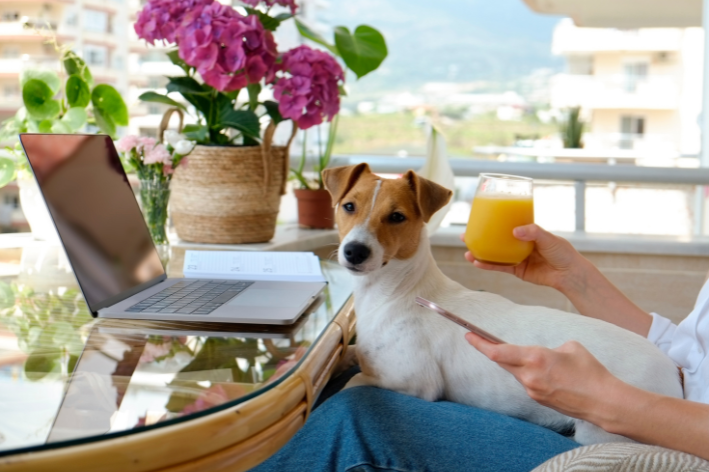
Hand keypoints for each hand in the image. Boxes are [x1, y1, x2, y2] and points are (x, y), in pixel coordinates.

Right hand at [461, 224, 584, 290]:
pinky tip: (477, 263)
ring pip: (495, 255)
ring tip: (467, 253)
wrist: (570, 274)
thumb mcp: (549, 238)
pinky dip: (488, 266)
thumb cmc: (563, 253)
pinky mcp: (518, 271)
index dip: (492, 222)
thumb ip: (532, 232)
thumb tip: (514, 231)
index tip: (477, 218)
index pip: (505, 225)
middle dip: (479, 238)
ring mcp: (517, 257)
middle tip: (464, 235)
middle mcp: (519, 244)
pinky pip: (500, 267)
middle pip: (495, 240)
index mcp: (526, 233)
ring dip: (480, 254)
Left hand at [464, 332, 620, 421]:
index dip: (480, 343)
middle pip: (502, 361)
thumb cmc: (590, 371)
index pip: (499, 352)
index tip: (468, 334)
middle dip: (490, 349)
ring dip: (516, 362)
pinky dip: (530, 374)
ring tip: (533, 357)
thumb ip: (549, 348)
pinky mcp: (539, 399)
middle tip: (478, 339)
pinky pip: (527, 382)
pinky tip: (547, 372)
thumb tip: (543, 355)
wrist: (603, 402)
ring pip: (516, 372)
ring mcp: (533, 390)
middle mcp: (529, 375)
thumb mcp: (570, 347)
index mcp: (536, 358)